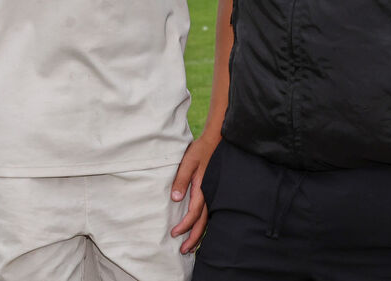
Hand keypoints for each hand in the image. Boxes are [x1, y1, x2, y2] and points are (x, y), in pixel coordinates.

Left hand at [169, 133, 219, 253]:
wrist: (216, 140)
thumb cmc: (201, 150)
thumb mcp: (188, 161)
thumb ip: (181, 179)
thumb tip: (175, 198)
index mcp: (202, 189)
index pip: (194, 214)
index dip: (185, 226)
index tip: (174, 234)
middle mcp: (209, 195)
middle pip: (203, 223)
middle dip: (194, 238)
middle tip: (184, 251)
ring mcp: (213, 194)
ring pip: (207, 220)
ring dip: (200, 234)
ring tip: (192, 247)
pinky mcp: (213, 191)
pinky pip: (209, 213)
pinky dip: (204, 224)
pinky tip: (200, 229)